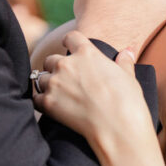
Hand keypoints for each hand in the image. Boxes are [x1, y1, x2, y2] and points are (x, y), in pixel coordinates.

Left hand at [34, 31, 165, 165]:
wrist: (117, 128)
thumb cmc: (127, 102)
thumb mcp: (129, 77)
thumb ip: (124, 62)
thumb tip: (128, 51)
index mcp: (87, 53)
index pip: (70, 38)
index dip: (69, 42)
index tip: (68, 47)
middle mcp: (67, 64)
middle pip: (51, 59)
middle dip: (56, 67)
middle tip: (65, 79)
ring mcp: (55, 83)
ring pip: (41, 78)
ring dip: (47, 84)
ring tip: (58, 95)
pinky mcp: (48, 103)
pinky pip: (36, 98)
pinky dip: (41, 101)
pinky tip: (49, 106)